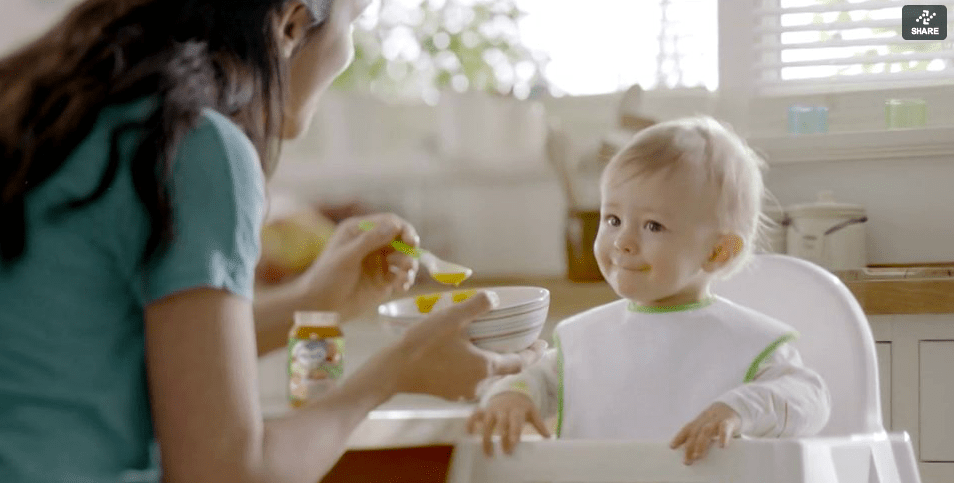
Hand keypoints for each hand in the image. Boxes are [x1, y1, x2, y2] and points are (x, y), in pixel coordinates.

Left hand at [297, 213, 417, 320]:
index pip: (388, 222)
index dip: (403, 229)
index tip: (412, 241)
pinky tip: (401, 286)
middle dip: (408, 250)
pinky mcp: (383, 280)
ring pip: (404, 257)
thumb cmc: (327, 277)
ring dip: (408, 265)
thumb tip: (395, 226)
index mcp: (359, 231)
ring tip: (404, 276)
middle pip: (400, 239)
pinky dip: (405, 279)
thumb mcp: (347, 256)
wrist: (320, 306)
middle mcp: (371, 244)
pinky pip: (401, 275)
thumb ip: (370, 240)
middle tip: (409, 263)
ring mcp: (379, 262)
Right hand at [392, 291, 538, 400]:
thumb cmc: (423, 344)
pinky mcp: (449, 394)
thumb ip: (477, 305)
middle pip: (504, 370)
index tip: (542, 344)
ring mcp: (463, 391)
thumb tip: (494, 297)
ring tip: (490, 345)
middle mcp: (479, 383)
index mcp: (485, 366)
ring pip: (486, 376)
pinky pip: (471, 381)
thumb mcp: (452, 318)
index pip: (520, 362)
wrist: (394, 371)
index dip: (533, 353)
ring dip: (492, 362)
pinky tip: (466, 356)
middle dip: (512, 356)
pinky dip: (475, 369)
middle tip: (517, 340)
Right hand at [467, 391, 550, 456]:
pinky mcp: (484, 409)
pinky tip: (469, 433)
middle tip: (505, 452)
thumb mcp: (532, 411)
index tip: (513, 445)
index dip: (514, 433)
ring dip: (486, 437)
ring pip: (487, 422)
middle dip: (502, 438)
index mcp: (516, 410)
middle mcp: (503, 410)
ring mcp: (492, 409)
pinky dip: (470, 422)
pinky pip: (474, 415)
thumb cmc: (522, 405)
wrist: (510, 389)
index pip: (515, 423)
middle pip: (501, 424)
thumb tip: (548, 437)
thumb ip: (539, 424)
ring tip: (487, 452)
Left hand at [669, 402, 741, 464]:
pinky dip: (723, 437)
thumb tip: (695, 457)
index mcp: (698, 423)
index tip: (672, 447)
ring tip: (698, 456)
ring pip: (706, 431)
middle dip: (689, 447)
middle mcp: (704, 421)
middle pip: (694, 433)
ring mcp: (716, 421)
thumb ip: (701, 439)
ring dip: (701, 444)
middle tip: (687, 461)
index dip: (679, 437)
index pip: (686, 429)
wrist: (732, 405)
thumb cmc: (717, 421)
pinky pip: (724, 428)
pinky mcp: (728, 421)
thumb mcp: (706, 427)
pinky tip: (722, 446)